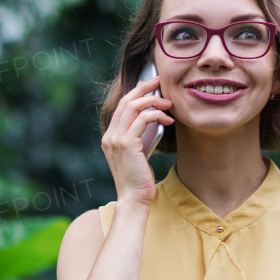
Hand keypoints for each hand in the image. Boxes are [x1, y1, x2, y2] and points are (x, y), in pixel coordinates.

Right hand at [101, 74, 174, 208]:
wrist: (134, 199)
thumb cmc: (139, 180)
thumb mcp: (137, 154)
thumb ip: (139, 137)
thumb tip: (153, 119)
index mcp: (110, 137)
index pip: (121, 106)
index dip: (135, 92)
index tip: (150, 85)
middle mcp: (110, 136)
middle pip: (126, 101)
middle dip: (144, 88)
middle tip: (160, 81)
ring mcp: (116, 139)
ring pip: (133, 107)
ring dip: (154, 101)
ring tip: (169, 104)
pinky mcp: (127, 144)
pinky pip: (142, 119)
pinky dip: (157, 115)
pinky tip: (168, 121)